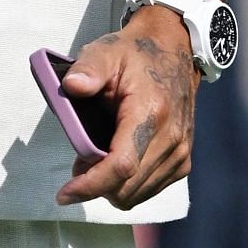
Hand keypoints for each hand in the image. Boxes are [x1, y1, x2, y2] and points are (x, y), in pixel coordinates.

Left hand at [55, 6, 198, 212]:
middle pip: (126, 187)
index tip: (65, 194)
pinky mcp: (182, 162)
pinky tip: (115, 162)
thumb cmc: (136, 56)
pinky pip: (148, 190)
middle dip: (95, 185)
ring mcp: (180, 153)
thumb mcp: (106, 52)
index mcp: (150, 113)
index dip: (91, 185)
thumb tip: (72, 86)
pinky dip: (126, 185)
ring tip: (95, 161)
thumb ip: (88, 69)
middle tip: (78, 163)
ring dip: (110, 187)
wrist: (174, 53)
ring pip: (135, 195)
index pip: (122, 165)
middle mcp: (171, 139)